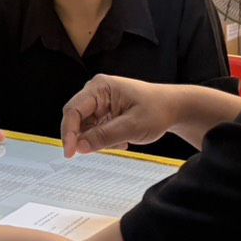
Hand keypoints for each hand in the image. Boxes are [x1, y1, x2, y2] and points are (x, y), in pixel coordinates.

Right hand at [61, 75, 179, 157]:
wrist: (172, 109)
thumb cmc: (157, 110)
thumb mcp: (132, 126)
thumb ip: (105, 136)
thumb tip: (79, 147)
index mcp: (100, 87)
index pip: (73, 110)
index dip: (68, 132)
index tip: (70, 153)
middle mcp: (96, 93)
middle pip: (76, 120)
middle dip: (87, 138)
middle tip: (105, 148)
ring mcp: (99, 104)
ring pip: (85, 130)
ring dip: (99, 141)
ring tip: (122, 141)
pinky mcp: (103, 114)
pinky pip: (94, 132)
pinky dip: (105, 141)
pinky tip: (122, 139)